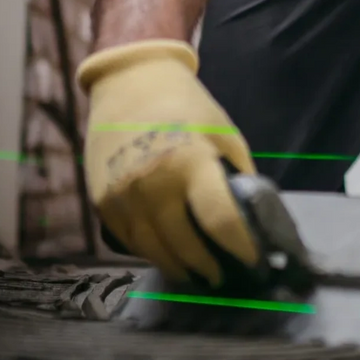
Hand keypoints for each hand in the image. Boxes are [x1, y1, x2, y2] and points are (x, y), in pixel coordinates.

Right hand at [77, 39, 258, 287]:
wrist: (128, 82)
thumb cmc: (186, 106)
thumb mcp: (224, 134)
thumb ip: (237, 176)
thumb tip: (252, 217)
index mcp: (190, 162)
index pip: (220, 221)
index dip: (242, 248)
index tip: (256, 262)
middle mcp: (153, 183)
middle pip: (185, 245)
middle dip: (209, 267)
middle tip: (224, 277)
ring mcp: (123, 195)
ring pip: (154, 250)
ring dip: (178, 268)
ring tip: (196, 275)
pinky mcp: (102, 201)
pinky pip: (129, 240)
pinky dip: (150, 252)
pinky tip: (167, 255)